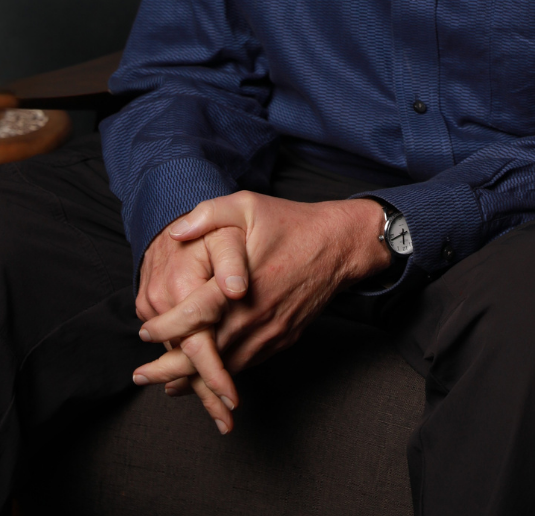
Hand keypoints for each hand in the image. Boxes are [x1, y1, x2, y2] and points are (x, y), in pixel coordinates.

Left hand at [133, 192, 388, 427]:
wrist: (338, 245)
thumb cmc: (290, 223)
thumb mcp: (247, 205)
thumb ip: (208, 215)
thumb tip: (174, 233)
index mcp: (240, 284)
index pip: (194, 316)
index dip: (165, 328)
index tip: (144, 331)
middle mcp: (254, 316)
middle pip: (205, 354)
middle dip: (170, 370)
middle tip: (141, 376)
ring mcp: (270, 332)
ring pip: (227, 367)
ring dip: (195, 380)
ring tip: (167, 384)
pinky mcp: (282, 339)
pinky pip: (249, 364)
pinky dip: (224, 375)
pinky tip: (208, 377)